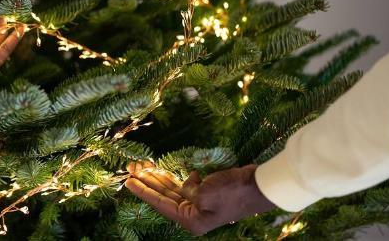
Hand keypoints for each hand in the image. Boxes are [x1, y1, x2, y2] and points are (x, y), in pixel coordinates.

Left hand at [125, 162, 275, 235]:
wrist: (259, 186)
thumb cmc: (233, 191)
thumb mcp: (205, 193)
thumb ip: (188, 191)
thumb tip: (186, 185)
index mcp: (192, 221)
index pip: (161, 204)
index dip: (143, 191)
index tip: (128, 181)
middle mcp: (195, 215)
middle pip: (164, 197)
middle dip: (148, 183)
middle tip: (131, 170)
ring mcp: (201, 205)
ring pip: (173, 190)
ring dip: (160, 178)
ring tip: (144, 168)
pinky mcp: (208, 194)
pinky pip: (186, 186)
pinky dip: (178, 178)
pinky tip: (170, 171)